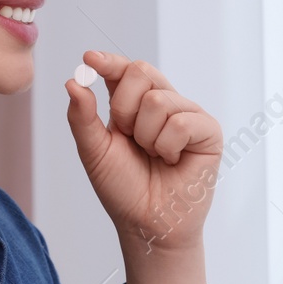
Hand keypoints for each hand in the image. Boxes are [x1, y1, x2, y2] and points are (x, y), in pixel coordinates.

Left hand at [65, 52, 222, 251]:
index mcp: (135, 105)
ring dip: (147, 136)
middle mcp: (163, 103)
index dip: (109, 61)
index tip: (90, 59)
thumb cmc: (124, 189)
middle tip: (129, 137)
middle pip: (142, 72)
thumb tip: (74, 82)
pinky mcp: (208, 131)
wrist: (147, 223)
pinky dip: (168, 145)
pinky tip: (173, 161)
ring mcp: (188, 115)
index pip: (124, 70)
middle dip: (124, 108)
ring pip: (159, 101)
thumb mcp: (94, 151)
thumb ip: (83, 117)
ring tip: (154, 156)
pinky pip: (182, 121)